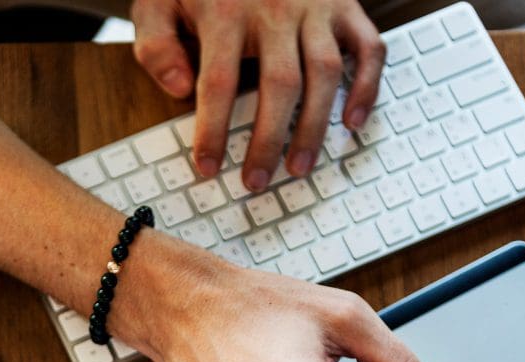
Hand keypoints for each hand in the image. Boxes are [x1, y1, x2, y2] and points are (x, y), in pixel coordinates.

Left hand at [132, 0, 384, 191]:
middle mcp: (276, 8)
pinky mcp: (345, 5)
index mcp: (226, 10)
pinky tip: (352, 123)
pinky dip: (367, 86)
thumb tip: (178, 88)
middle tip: (257, 182)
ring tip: (300, 168)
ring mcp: (316, 7)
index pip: (218, 82)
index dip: (213, 131)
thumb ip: (156, 44)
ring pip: (325, 74)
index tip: (208, 168)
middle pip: (279, 86)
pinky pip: (368, 48)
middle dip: (268, 142)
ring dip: (314, 127)